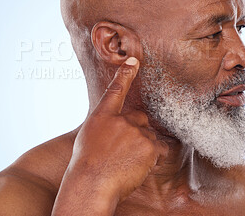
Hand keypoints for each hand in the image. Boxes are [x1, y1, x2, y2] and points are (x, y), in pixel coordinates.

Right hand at [67, 57, 168, 203]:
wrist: (91, 183)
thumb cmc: (86, 163)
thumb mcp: (88, 136)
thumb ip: (105, 126)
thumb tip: (115, 127)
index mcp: (103, 116)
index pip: (116, 90)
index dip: (126, 74)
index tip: (134, 60)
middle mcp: (121, 120)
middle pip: (139, 119)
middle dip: (137, 131)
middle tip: (124, 150)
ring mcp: (136, 132)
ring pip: (148, 136)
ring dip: (143, 147)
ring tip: (127, 163)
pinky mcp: (149, 146)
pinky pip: (158, 149)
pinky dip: (152, 157)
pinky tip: (138, 166)